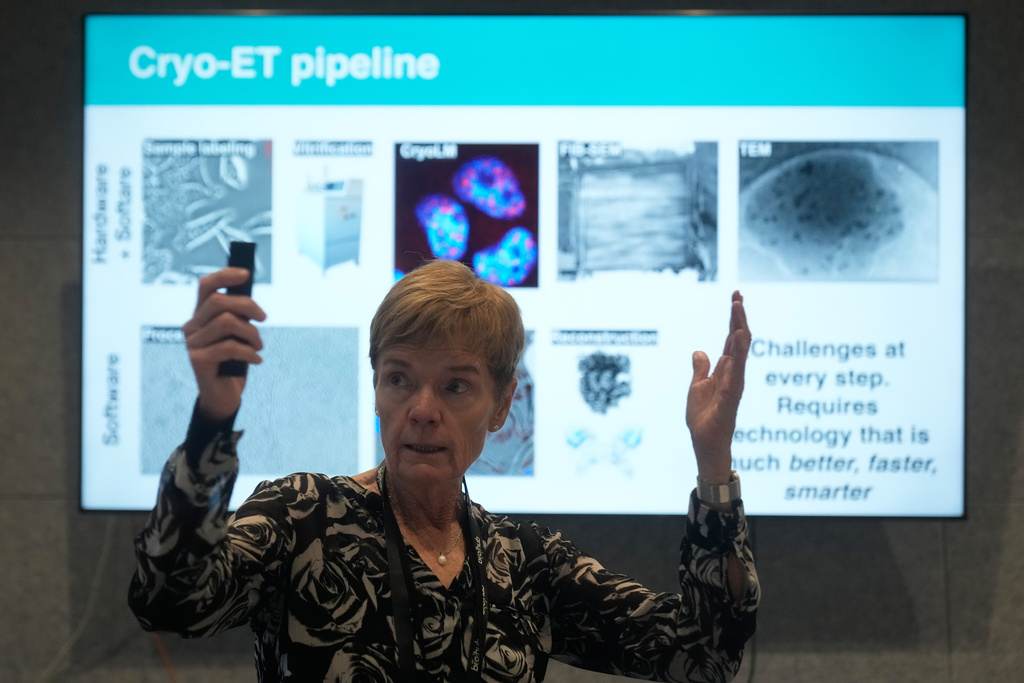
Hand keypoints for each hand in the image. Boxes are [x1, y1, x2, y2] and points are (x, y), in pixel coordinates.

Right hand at [182, 267, 266, 421]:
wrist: (223, 396)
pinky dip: (249, 352)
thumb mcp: (238, 335)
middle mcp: (191, 327)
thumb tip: (250, 294)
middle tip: (263, 318)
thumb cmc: (234, 362)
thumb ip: (239, 316)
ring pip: (227, 323)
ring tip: (259, 345)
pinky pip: (229, 347)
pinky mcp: (197, 360)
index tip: (246, 274)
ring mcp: (192, 344)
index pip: (205, 286)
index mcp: (200, 316)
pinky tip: (257, 360)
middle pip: (219, 302)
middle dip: (248, 306)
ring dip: (251, 333)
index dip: (225, 276)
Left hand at [686, 291, 750, 483]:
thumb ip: (701, 370)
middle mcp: (733, 374)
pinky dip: (738, 355)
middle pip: (739, 341)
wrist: (706, 445)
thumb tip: (700, 351)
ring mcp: (734, 385)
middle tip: (737, 295)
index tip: (736, 296)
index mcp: (725, 370)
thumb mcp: (696, 388)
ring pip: (740, 353)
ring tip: (738, 309)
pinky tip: (738, 339)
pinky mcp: (730, 397)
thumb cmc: (704, 420)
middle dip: (738, 317)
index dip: (734, 318)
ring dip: (740, 330)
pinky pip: (736, 373)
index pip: (732, 339)